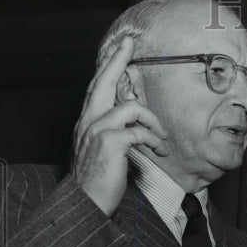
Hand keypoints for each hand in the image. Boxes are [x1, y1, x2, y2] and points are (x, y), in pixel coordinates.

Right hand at [71, 36, 168, 215]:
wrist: (85, 203)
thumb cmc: (98, 181)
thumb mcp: (104, 151)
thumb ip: (116, 132)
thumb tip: (137, 124)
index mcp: (87, 122)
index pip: (97, 87)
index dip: (108, 65)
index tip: (120, 47)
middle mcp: (88, 121)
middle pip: (104, 81)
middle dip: (117, 59)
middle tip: (129, 43)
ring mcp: (96, 130)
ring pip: (131, 108)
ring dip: (153, 122)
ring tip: (162, 140)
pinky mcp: (109, 142)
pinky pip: (139, 132)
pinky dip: (152, 140)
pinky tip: (158, 151)